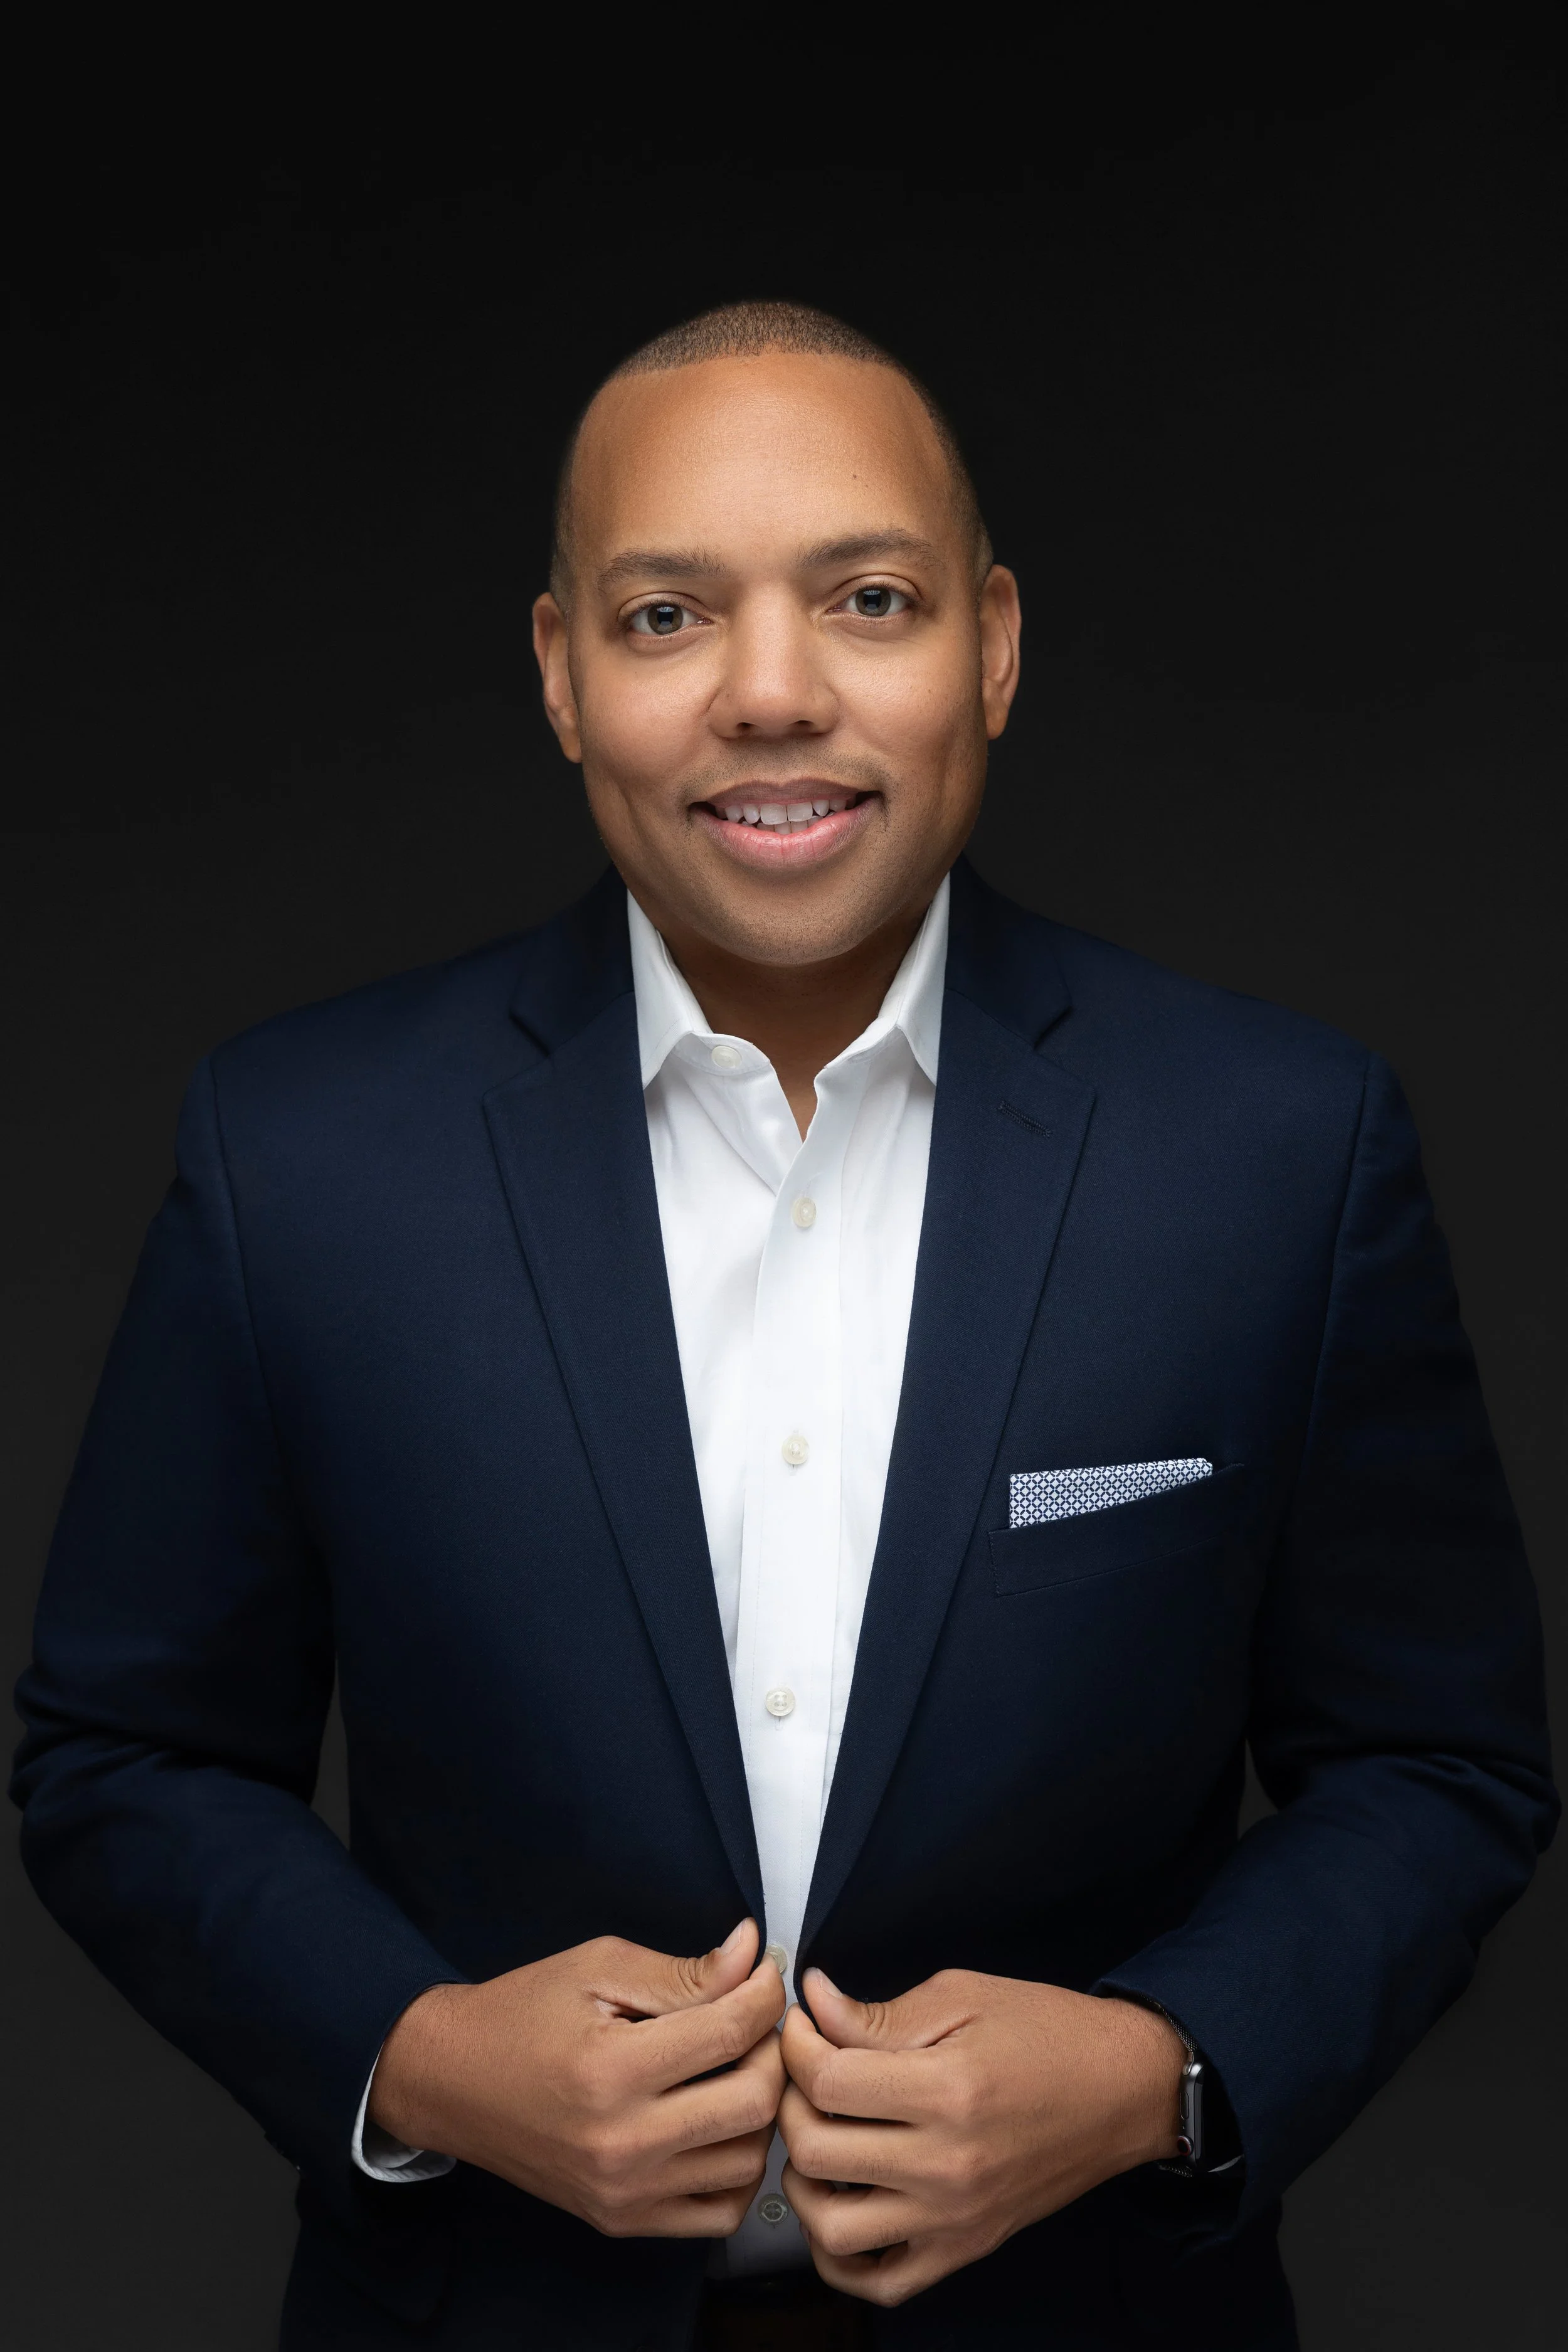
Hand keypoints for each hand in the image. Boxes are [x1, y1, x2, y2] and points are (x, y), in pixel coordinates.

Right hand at [370, 1918, 785, 2235]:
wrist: (451, 2082)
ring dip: (760, 2109)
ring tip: (736, 2068)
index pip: (731, 2032)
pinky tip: (719, 2126)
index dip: (765, 1993)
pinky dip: (738, 2171)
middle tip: (754, 2021)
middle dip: (773, 2050)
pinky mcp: (623, 2220)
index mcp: (612, 2070)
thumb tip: (754, 1952)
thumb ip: (683, 1970)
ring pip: (748, 2160)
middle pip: (754, 2102)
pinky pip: (719, 2213)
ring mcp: (624, 2192)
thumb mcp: (598, 1968)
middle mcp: (622, 2143)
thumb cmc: (521, 2014)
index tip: (763, 1973)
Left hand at [778, 1968, 1182, 2304]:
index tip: (803, 2025)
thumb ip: (878, 2012)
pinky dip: (838, 2256)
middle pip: (815, 2150)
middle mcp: (948, 2165)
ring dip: (803, 2181)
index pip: (826, 2080)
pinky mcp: (964, 2248)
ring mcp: (954, 2218)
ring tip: (818, 2137)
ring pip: (830, 2227)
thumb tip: (813, 2003)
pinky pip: (879, 2282)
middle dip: (789, 2100)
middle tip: (805, 2072)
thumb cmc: (1048, 2034)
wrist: (1123, 2089)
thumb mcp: (962, 1995)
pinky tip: (838, 2204)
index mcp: (948, 2090)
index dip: (796, 2044)